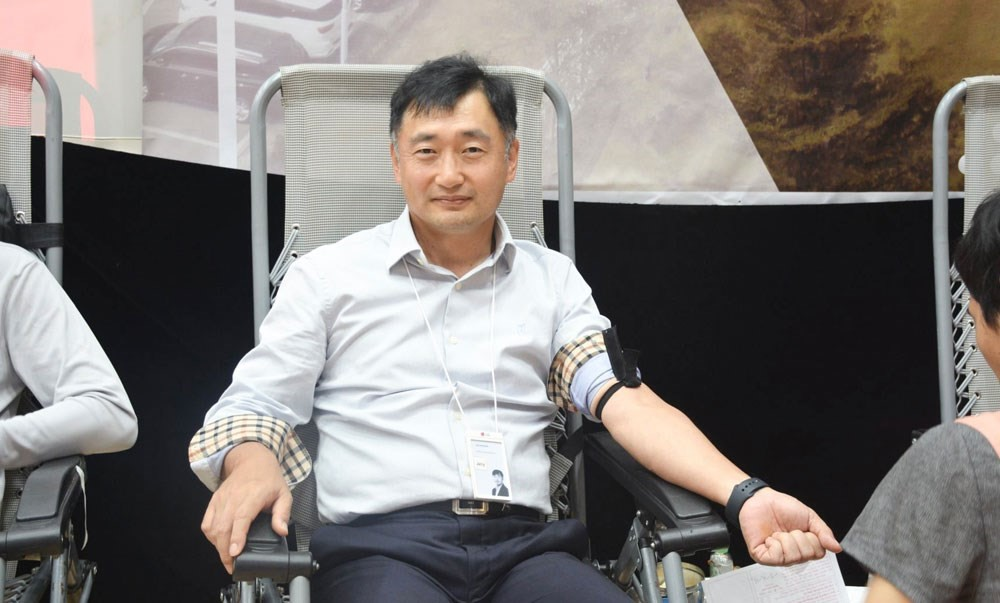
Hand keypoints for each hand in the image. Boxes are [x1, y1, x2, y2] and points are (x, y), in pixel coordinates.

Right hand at [200, 442, 292, 572]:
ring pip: (213, 528)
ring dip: (217, 546)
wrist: (251, 460)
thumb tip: (281, 531)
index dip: (237, 537)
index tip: (235, 552)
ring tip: (227, 558)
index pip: (241, 518)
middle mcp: (234, 497)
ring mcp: (221, 499)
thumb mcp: (284, 494)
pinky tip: (219, 543)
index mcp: (253, 495)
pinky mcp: (213, 502)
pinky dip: (211, 536)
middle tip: (232, 566)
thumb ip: (283, 513)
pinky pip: (207, 523)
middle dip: (225, 551)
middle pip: (223, 527)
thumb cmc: (268, 478)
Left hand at [738, 488, 841, 565]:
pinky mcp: (762, 557)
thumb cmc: (783, 508)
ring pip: (793, 557)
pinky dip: (775, 544)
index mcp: (804, 547)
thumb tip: (837, 548)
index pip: (819, 553)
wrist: (760, 500)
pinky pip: (777, 557)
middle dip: (799, 537)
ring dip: (786, 539)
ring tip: (778, 532)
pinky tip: (770, 537)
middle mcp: (792, 555)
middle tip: (789, 529)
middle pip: (806, 555)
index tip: (803, 529)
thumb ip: (824, 533)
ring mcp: (777, 558)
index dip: (813, 539)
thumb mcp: (809, 517)